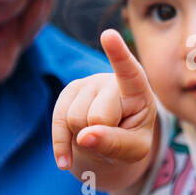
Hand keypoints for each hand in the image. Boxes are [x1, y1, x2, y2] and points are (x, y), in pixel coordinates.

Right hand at [52, 28, 156, 177]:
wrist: (109, 144)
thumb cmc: (129, 142)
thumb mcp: (134, 150)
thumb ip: (116, 144)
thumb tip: (84, 137)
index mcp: (138, 90)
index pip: (129, 72)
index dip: (118, 54)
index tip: (108, 35)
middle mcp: (110, 81)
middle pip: (97, 116)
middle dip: (101, 135)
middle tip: (110, 136)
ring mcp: (87, 84)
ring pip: (74, 119)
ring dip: (84, 138)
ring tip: (97, 134)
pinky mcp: (67, 93)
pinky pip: (58, 123)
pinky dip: (61, 145)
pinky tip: (65, 159)